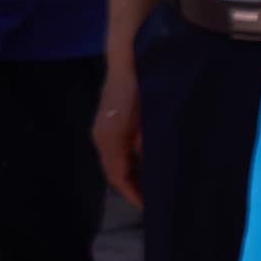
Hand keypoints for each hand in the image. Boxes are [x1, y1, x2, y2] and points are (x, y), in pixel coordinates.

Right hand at [93, 66, 143, 210]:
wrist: (130, 51)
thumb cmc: (142, 83)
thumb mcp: (152, 118)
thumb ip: (150, 145)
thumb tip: (156, 166)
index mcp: (110, 139)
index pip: (119, 178)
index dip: (135, 196)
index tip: (153, 209)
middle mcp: (102, 136)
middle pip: (116, 171)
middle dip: (135, 188)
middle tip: (157, 201)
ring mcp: (104, 126)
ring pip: (117, 160)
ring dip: (134, 173)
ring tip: (156, 184)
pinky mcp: (111, 118)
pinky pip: (119, 147)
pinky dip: (132, 159)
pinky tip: (150, 159)